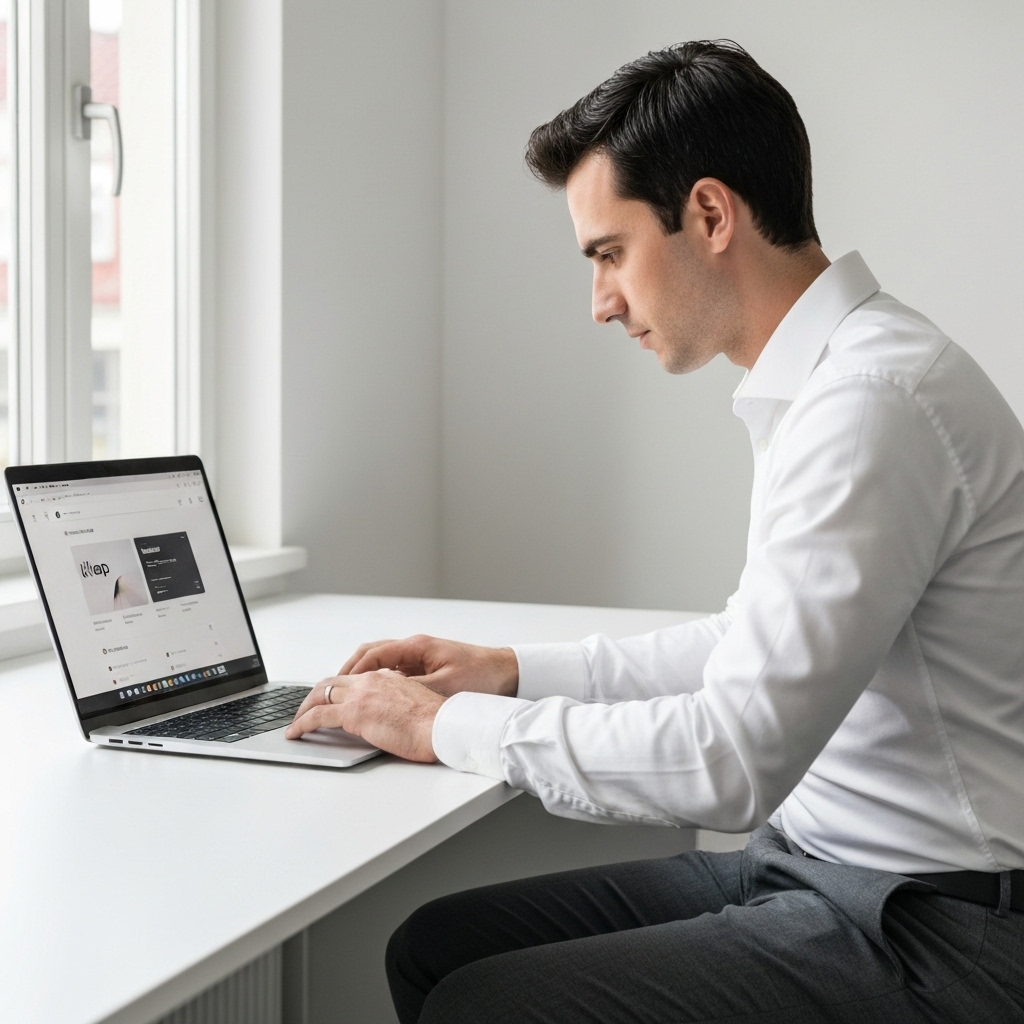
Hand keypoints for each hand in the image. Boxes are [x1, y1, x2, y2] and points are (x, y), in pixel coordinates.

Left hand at [284, 671, 443, 761]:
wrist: (441, 725)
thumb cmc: (435, 722)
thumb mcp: (414, 705)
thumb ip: (397, 703)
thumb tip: (389, 715)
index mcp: (387, 677)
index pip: (353, 679)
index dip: (337, 690)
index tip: (330, 700)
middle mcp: (370, 681)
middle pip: (331, 683)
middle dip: (315, 696)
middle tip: (306, 710)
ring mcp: (360, 695)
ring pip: (320, 695)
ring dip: (304, 709)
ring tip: (296, 723)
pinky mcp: (353, 713)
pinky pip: (318, 715)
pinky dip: (302, 723)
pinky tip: (296, 733)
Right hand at [339, 635, 517, 697]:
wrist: (508, 673)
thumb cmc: (482, 676)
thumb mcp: (444, 687)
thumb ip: (412, 690)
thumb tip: (383, 697)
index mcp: (416, 647)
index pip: (372, 654)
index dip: (351, 671)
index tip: (335, 685)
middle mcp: (415, 648)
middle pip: (371, 654)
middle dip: (349, 671)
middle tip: (331, 690)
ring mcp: (420, 657)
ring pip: (381, 662)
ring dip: (363, 676)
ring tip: (347, 694)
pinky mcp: (427, 668)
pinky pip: (394, 672)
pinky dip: (378, 681)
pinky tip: (374, 697)